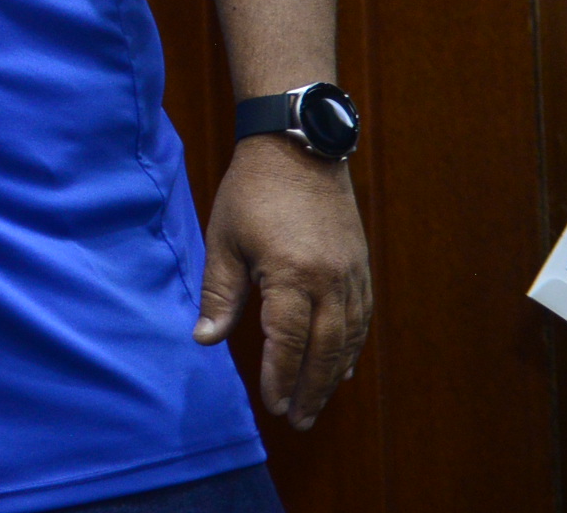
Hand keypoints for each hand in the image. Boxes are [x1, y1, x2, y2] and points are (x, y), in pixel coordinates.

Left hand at [195, 133, 371, 427]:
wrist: (297, 147)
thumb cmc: (251, 192)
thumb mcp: (224, 239)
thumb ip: (220, 293)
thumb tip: (204, 339)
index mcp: (292, 274)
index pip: (288, 341)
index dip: (280, 376)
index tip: (272, 404)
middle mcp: (330, 280)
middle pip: (325, 349)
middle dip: (311, 389)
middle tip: (298, 419)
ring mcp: (351, 274)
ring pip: (348, 338)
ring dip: (334, 375)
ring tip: (317, 403)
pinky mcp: (361, 265)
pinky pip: (362, 317)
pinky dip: (353, 346)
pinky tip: (344, 366)